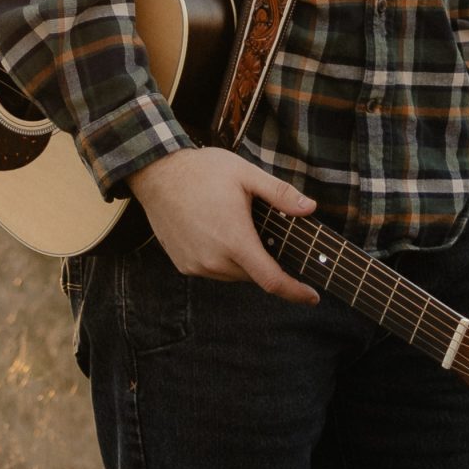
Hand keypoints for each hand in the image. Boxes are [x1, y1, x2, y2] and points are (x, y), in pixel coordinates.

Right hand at [128, 149, 319, 303]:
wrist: (157, 174)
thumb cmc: (202, 171)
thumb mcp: (246, 175)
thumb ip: (280, 194)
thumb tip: (310, 208)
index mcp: (235, 240)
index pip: (272, 280)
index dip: (295, 292)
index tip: (312, 297)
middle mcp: (214, 260)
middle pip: (253, 275)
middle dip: (265, 259)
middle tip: (263, 230)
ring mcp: (196, 265)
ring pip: (233, 274)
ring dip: (243, 260)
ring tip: (235, 226)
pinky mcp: (183, 265)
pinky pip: (213, 270)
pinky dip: (222, 259)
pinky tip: (216, 232)